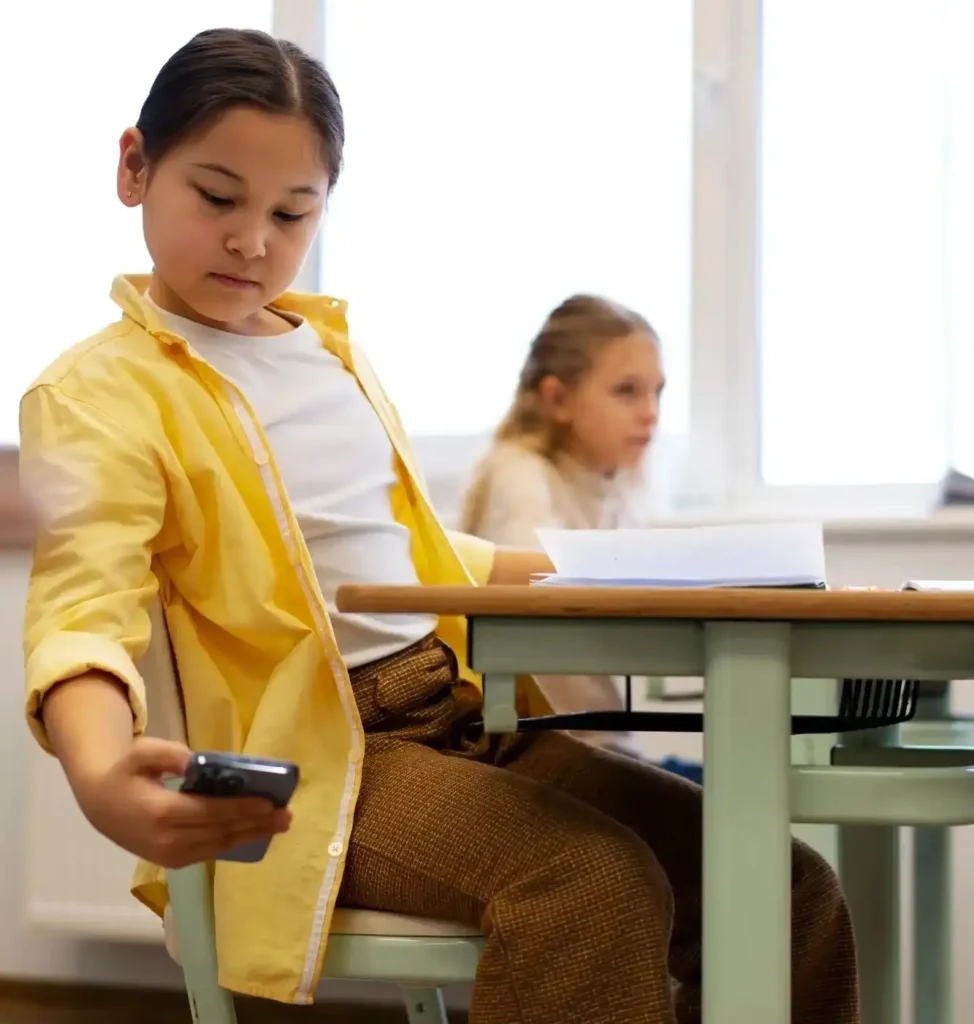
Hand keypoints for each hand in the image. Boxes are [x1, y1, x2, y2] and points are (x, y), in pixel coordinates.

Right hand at [74, 737, 290, 867]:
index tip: (269, 803)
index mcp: (161, 813)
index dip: (241, 809)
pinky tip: (255, 833)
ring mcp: (169, 855)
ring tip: (280, 825)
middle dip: (256, 825)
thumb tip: (194, 762)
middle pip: (220, 833)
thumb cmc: (126, 773)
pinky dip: (234, 843)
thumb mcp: (140, 752)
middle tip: (286, 816)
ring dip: (251, 836)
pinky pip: (209, 853)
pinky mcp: (172, 861)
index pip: (210, 813)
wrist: (100, 804)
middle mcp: (167, 840)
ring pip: (218, 847)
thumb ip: (166, 753)